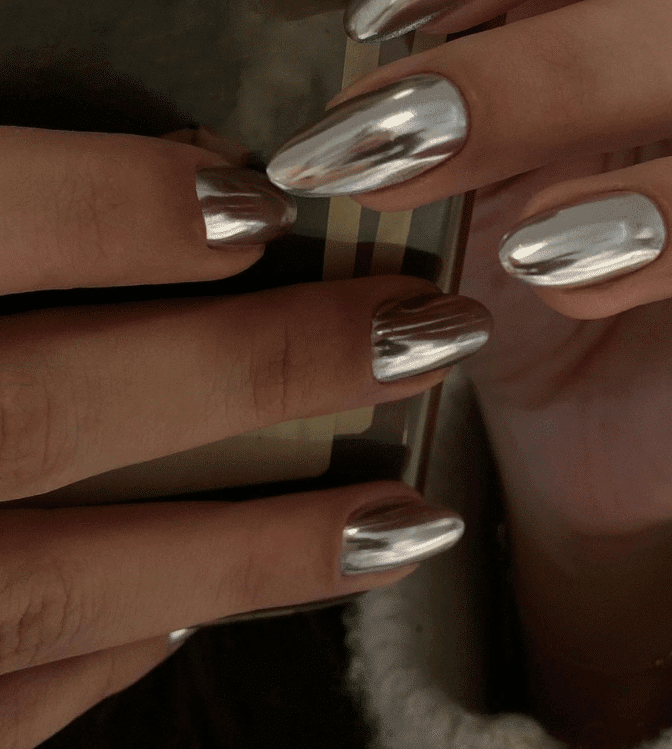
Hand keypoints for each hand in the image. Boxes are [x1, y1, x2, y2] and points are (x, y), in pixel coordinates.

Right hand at [0, 127, 478, 748]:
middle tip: (427, 330)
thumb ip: (2, 206)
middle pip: (53, 407)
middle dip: (255, 369)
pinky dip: (114, 652)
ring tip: (407, 519)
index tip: (253, 197)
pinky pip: (4, 700)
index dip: (117, 207)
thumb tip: (158, 178)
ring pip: (60, 583)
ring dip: (252, 550)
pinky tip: (188, 618)